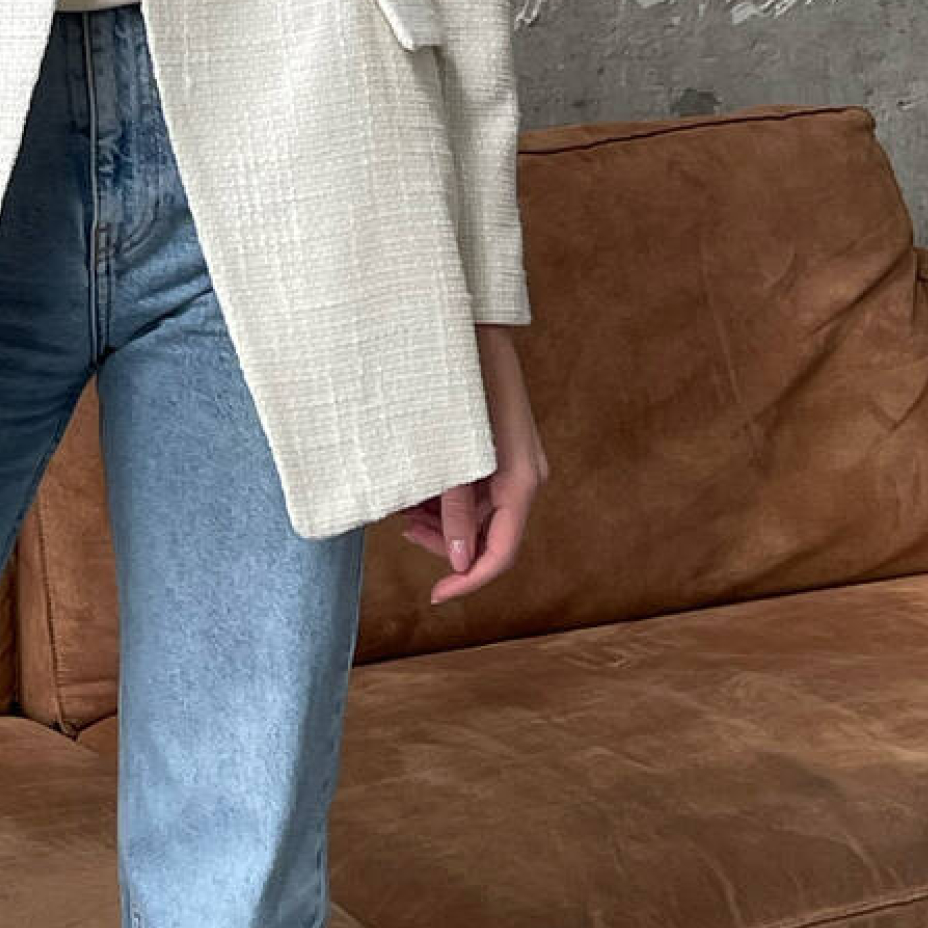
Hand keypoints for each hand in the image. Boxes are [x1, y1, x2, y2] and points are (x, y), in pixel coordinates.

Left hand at [397, 324, 548, 602]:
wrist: (474, 331)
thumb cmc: (462, 390)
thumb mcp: (453, 456)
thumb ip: (454, 510)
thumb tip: (458, 561)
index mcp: (521, 484)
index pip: (499, 555)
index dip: (468, 582)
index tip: (434, 596)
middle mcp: (525, 479)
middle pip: (488, 536)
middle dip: (445, 543)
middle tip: (402, 527)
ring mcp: (515, 464)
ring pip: (479, 513)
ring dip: (443, 518)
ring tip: (405, 502)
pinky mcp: (501, 450)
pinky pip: (477, 489)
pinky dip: (448, 493)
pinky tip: (420, 481)